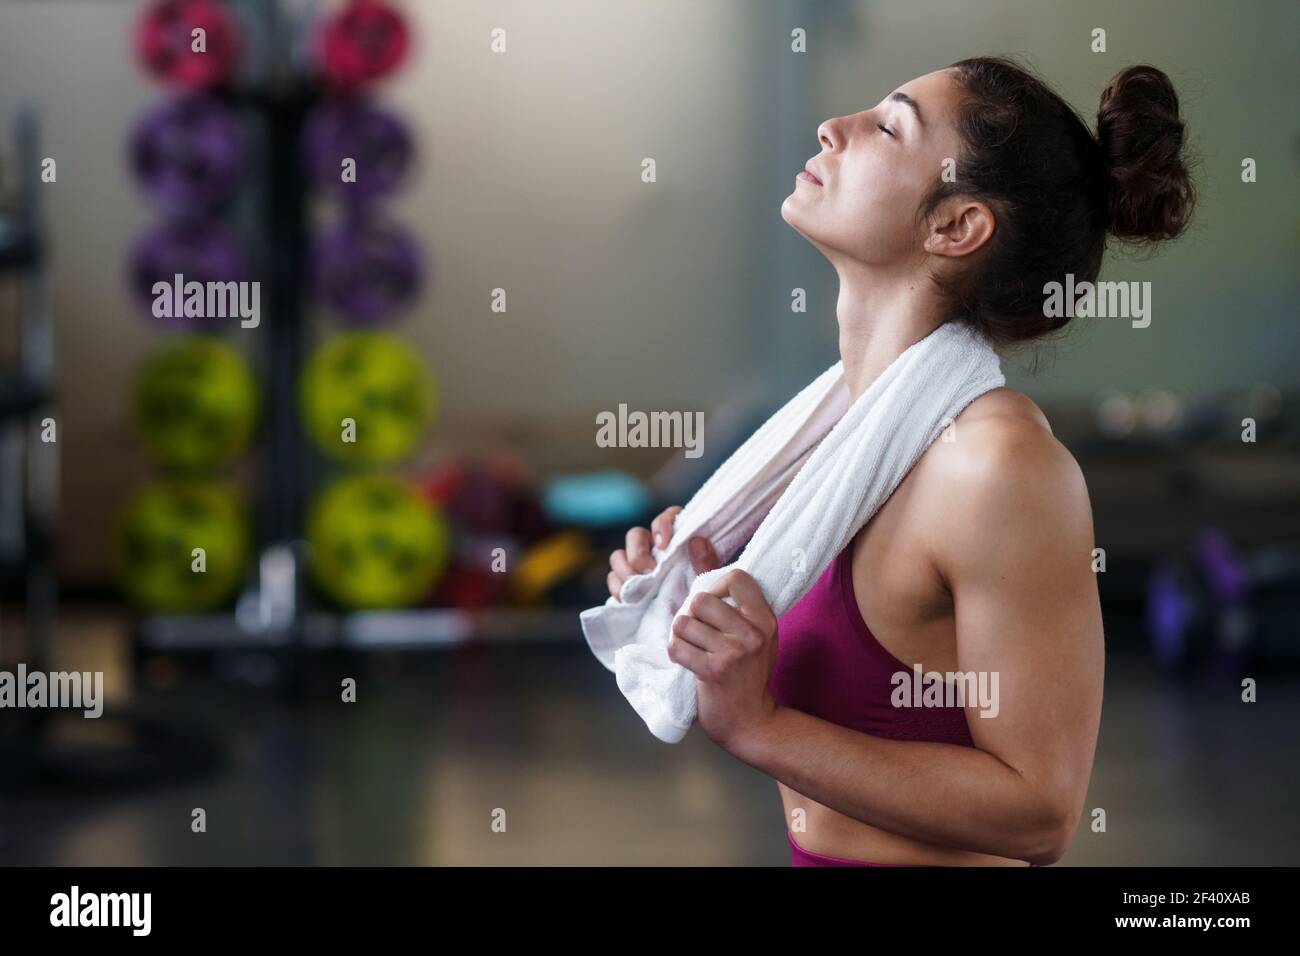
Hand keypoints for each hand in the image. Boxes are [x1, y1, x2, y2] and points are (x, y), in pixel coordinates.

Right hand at [607, 505, 719, 601]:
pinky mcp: (626, 583)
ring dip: (625, 572)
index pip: (667, 517)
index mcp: (677, 539)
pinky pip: (613, 579)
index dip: (662, 525)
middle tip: (649, 572)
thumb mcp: (708, 580)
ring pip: (618, 556)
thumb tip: (696, 541)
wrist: (690, 624)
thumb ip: (705, 561)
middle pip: (635, 535)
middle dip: (638, 553)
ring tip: (639, 591)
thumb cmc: (702, 596)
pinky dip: (618, 589)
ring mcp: (637, 565)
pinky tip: (629, 601)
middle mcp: (653, 547)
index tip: (663, 545)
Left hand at [668, 568, 778, 752]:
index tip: (712, 606)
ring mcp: (734, 653)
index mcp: (765, 617)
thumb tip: (697, 540)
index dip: (713, 587)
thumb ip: (723, 587)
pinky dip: (675, 652)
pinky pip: (677, 647)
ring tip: (693, 648)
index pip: (734, 577)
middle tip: (698, 632)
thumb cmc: (746, 671)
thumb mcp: (748, 629)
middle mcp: (753, 633)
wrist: (752, 722)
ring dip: (681, 636)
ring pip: (684, 622)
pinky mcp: (713, 672)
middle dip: (691, 615)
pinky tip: (687, 661)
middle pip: (701, 599)